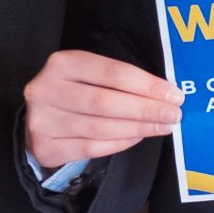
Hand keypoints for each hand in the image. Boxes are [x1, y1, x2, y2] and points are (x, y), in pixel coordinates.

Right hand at [22, 49, 182, 169]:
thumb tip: (165, 95)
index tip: (174, 95)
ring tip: (161, 127)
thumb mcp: (91, 74)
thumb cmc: (76, 91)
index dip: (147, 85)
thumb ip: (121, 81)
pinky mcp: (45, 147)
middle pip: (105, 102)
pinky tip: (137, 137)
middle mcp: (46, 90)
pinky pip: (91, 148)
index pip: (113, 73)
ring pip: (100, 128)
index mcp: (63, 63)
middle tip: (173, 115)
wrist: (39, 117)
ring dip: (137, 128)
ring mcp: (41, 120)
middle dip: (145, 109)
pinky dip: (119, 144)